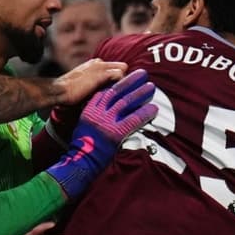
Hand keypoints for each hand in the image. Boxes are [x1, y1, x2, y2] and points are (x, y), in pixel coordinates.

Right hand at [46, 69, 157, 198]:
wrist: (80, 161)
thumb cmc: (82, 146)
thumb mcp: (84, 125)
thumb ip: (94, 115)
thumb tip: (106, 109)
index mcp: (90, 110)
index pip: (105, 91)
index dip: (117, 81)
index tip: (126, 74)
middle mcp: (98, 113)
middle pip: (116, 92)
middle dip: (130, 81)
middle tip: (142, 73)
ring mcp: (106, 122)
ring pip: (126, 102)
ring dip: (140, 93)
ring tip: (151, 86)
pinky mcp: (115, 133)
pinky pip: (133, 120)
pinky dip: (144, 113)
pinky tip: (154, 109)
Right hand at [52, 58, 131, 104]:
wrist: (59, 91)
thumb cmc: (68, 92)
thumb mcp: (83, 85)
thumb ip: (94, 85)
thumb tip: (104, 93)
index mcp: (93, 64)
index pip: (114, 67)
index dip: (117, 78)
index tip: (116, 89)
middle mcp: (98, 62)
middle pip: (122, 66)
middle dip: (123, 78)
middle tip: (121, 91)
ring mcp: (99, 67)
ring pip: (123, 69)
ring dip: (122, 81)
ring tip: (119, 93)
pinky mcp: (101, 74)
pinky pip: (120, 74)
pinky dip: (121, 83)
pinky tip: (117, 93)